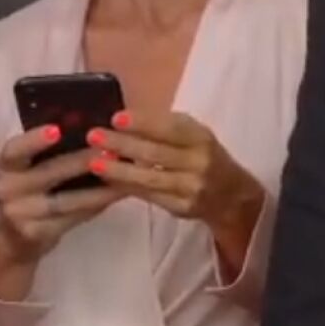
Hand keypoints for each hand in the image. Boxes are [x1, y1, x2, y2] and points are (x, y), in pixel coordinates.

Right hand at [0, 125, 125, 298]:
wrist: (15, 239)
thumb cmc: (32, 191)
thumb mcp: (32, 169)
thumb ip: (55, 151)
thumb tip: (99, 129)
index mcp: (7, 166)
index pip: (14, 150)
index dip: (34, 140)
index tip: (57, 129)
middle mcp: (8, 189)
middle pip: (48, 173)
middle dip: (82, 161)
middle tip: (112, 150)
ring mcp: (20, 214)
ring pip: (65, 200)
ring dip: (99, 189)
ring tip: (124, 176)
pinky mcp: (37, 233)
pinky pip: (73, 218)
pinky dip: (97, 206)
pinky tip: (117, 196)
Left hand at [87, 111, 263, 235]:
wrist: (231, 195)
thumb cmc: (203, 156)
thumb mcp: (194, 136)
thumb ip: (166, 129)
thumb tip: (121, 123)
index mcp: (202, 138)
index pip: (171, 127)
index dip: (143, 122)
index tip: (116, 118)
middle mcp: (199, 162)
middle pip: (157, 153)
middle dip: (123, 144)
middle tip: (93, 136)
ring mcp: (191, 187)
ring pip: (150, 178)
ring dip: (119, 170)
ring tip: (94, 163)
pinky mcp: (182, 208)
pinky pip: (149, 196)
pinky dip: (127, 187)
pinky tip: (108, 180)